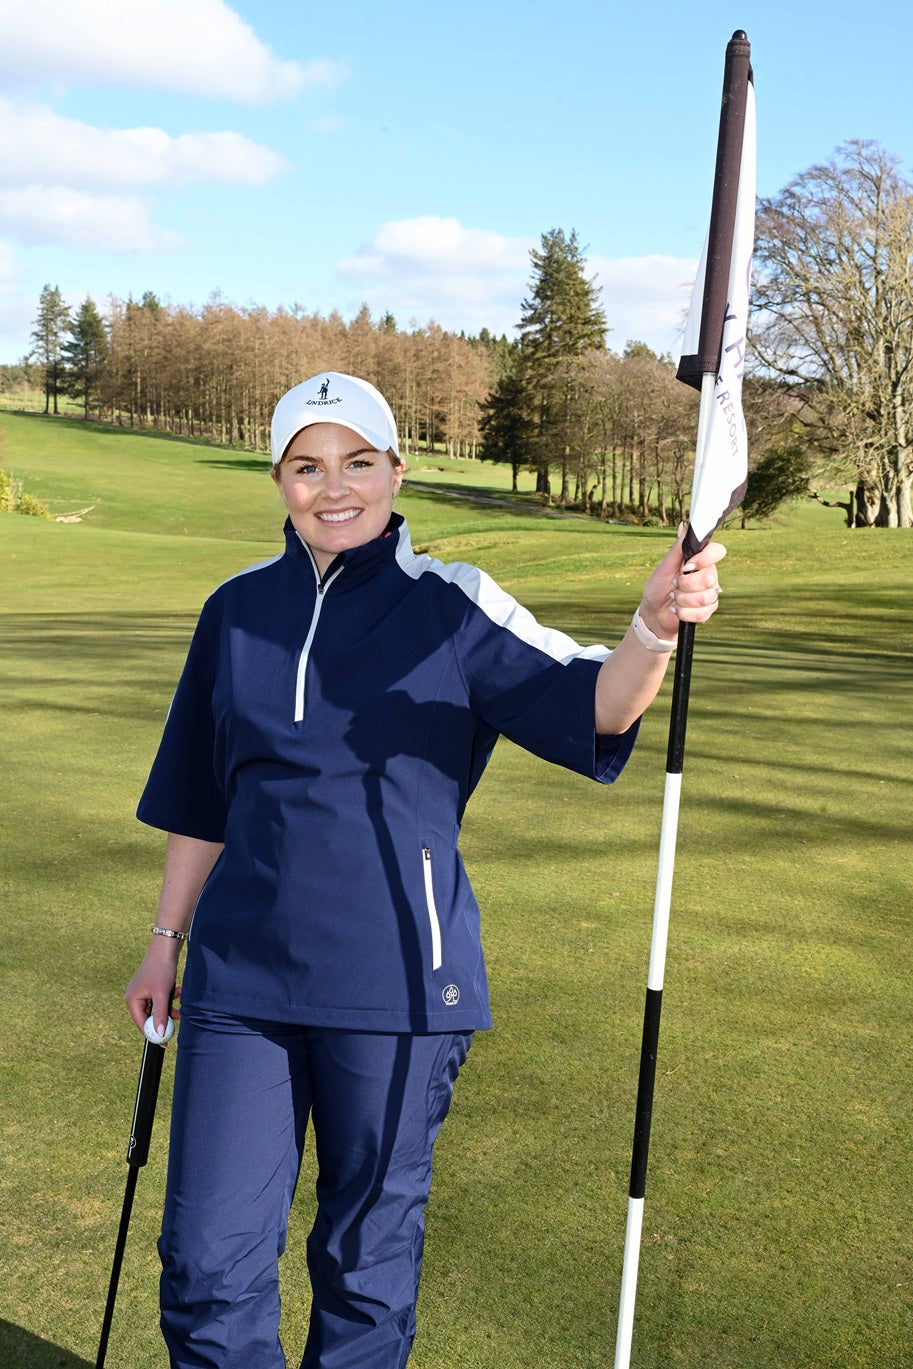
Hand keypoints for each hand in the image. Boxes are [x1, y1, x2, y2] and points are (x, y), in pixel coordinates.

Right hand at [124, 938, 181, 1037]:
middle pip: (149, 1016)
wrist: (166, 948)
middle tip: (177, 1020)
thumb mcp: (162, 994)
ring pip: (156, 1008)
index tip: (165, 1042)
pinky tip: (178, 991)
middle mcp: (134, 997)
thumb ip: (161, 1014)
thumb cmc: (161, 969)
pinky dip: (169, 998)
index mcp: (131, 1000)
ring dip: (169, 1006)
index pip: (141, 1023)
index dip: (153, 1033)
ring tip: (179, 1000)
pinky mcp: (150, 987)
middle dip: (164, 1017)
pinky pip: (159, 999)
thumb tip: (159, 1033)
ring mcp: (142, 992)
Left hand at [638, 524, 725, 640]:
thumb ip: (677, 548)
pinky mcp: (708, 611)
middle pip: (709, 578)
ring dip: (682, 600)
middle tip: (675, 585)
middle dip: (685, 584)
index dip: (704, 559)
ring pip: (705, 597)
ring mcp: (710, 594)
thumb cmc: (658, 587)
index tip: (686, 565)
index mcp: (701, 561)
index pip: (718, 551)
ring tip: (674, 598)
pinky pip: (701, 613)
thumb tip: (684, 526)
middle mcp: (709, 575)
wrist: (654, 612)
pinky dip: (683, 613)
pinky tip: (676, 610)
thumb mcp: (665, 567)